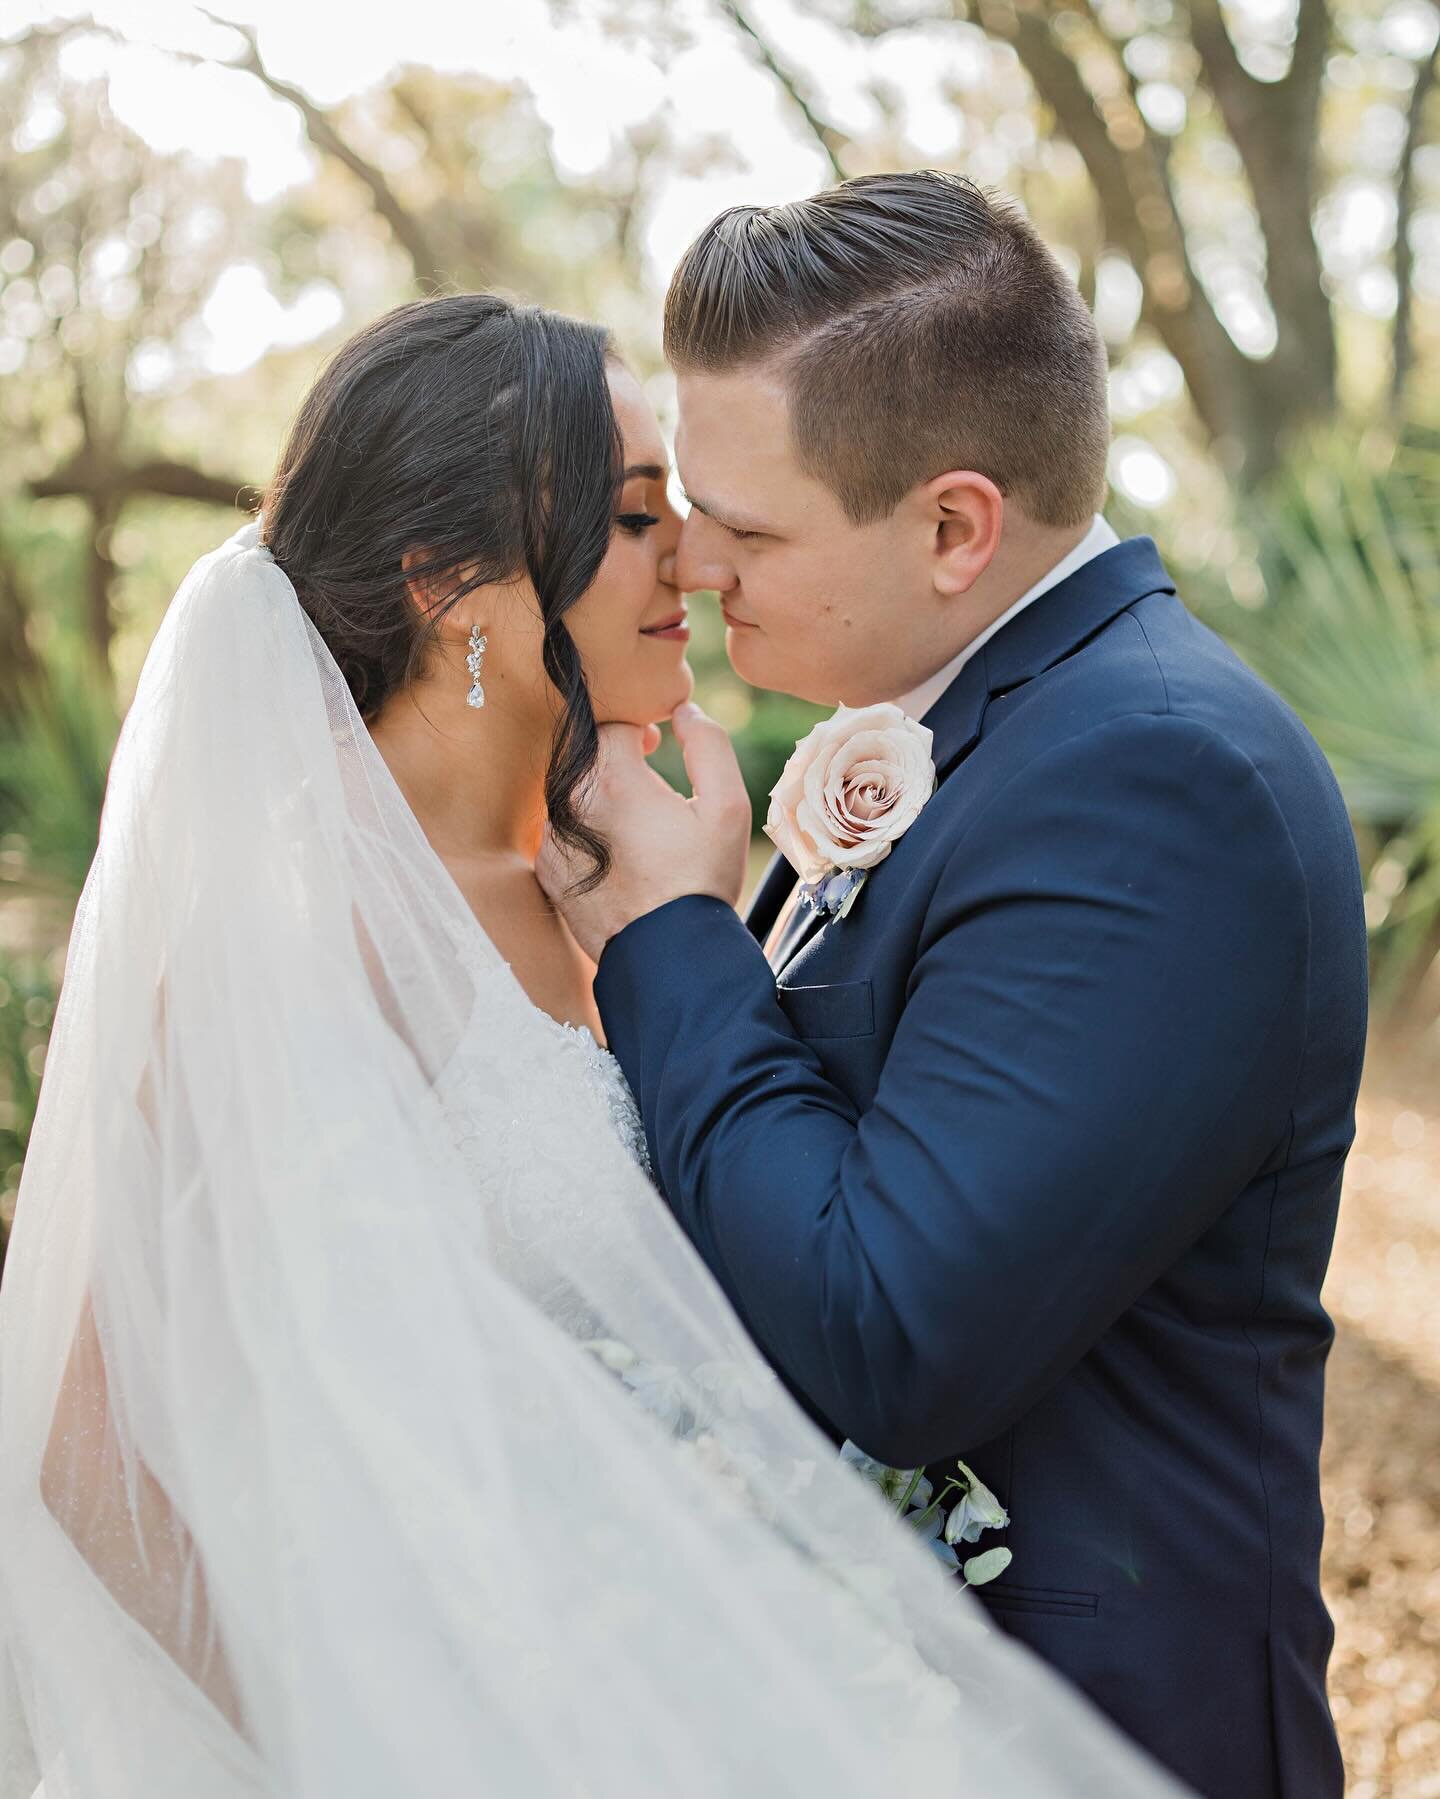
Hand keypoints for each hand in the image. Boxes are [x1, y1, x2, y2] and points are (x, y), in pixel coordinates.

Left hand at [536, 702, 751, 961]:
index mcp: (612, 781)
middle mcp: (570, 806)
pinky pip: (559, 832)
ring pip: (568, 793)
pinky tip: (616, 852)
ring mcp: (553, 842)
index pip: (610, 725)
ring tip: (633, 818)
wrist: (669, 957)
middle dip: (612, 755)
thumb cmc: (701, 881)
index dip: (636, 726)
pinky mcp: (547, 872)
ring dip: (596, 794)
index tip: (655, 742)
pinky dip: (583, 830)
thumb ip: (709, 745)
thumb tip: (684, 711)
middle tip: (644, 771)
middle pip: (583, 756)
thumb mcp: (727, 807)